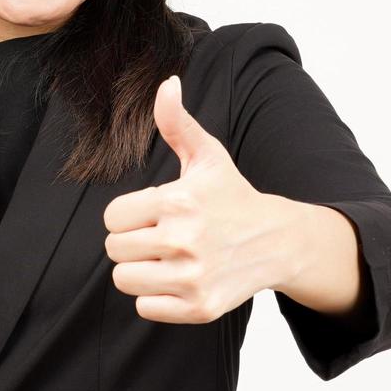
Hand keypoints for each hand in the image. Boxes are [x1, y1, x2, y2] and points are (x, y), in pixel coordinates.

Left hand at [103, 75, 305, 323]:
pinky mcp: (200, 307)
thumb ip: (177, 122)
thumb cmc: (232, 196)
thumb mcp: (207, 156)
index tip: (151, 213)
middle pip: (114, 250)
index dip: (128, 214)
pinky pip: (146, 308)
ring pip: (124, 280)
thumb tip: (166, 83)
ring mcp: (193, 277)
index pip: (112, 217)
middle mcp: (184, 241)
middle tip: (159, 235)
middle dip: (132, 241)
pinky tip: (178, 279)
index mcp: (178, 201)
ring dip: (140, 270)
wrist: (277, 241)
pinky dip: (156, 297)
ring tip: (166, 258)